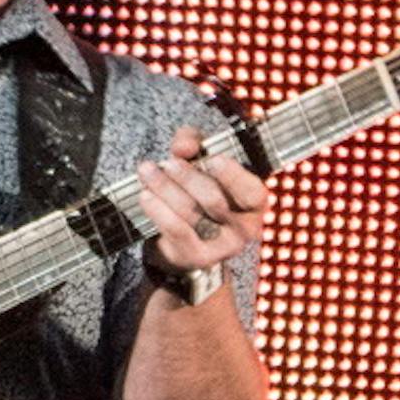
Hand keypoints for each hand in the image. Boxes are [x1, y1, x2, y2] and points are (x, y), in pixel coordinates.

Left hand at [136, 125, 272, 272]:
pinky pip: (177, 231)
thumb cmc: (198, 190)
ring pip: (191, 213)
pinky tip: (146, 195)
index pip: (253, 193)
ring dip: (165, 188)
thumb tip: (184, 147)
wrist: (181, 237)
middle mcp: (244, 227)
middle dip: (188, 178)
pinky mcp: (199, 256)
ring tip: (147, 171)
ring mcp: (222, 245)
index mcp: (254, 202)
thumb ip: (195, 143)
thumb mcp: (200, 158)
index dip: (234, 177)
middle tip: (169, 164)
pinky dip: (158, 210)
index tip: (213, 159)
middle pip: (215, 201)